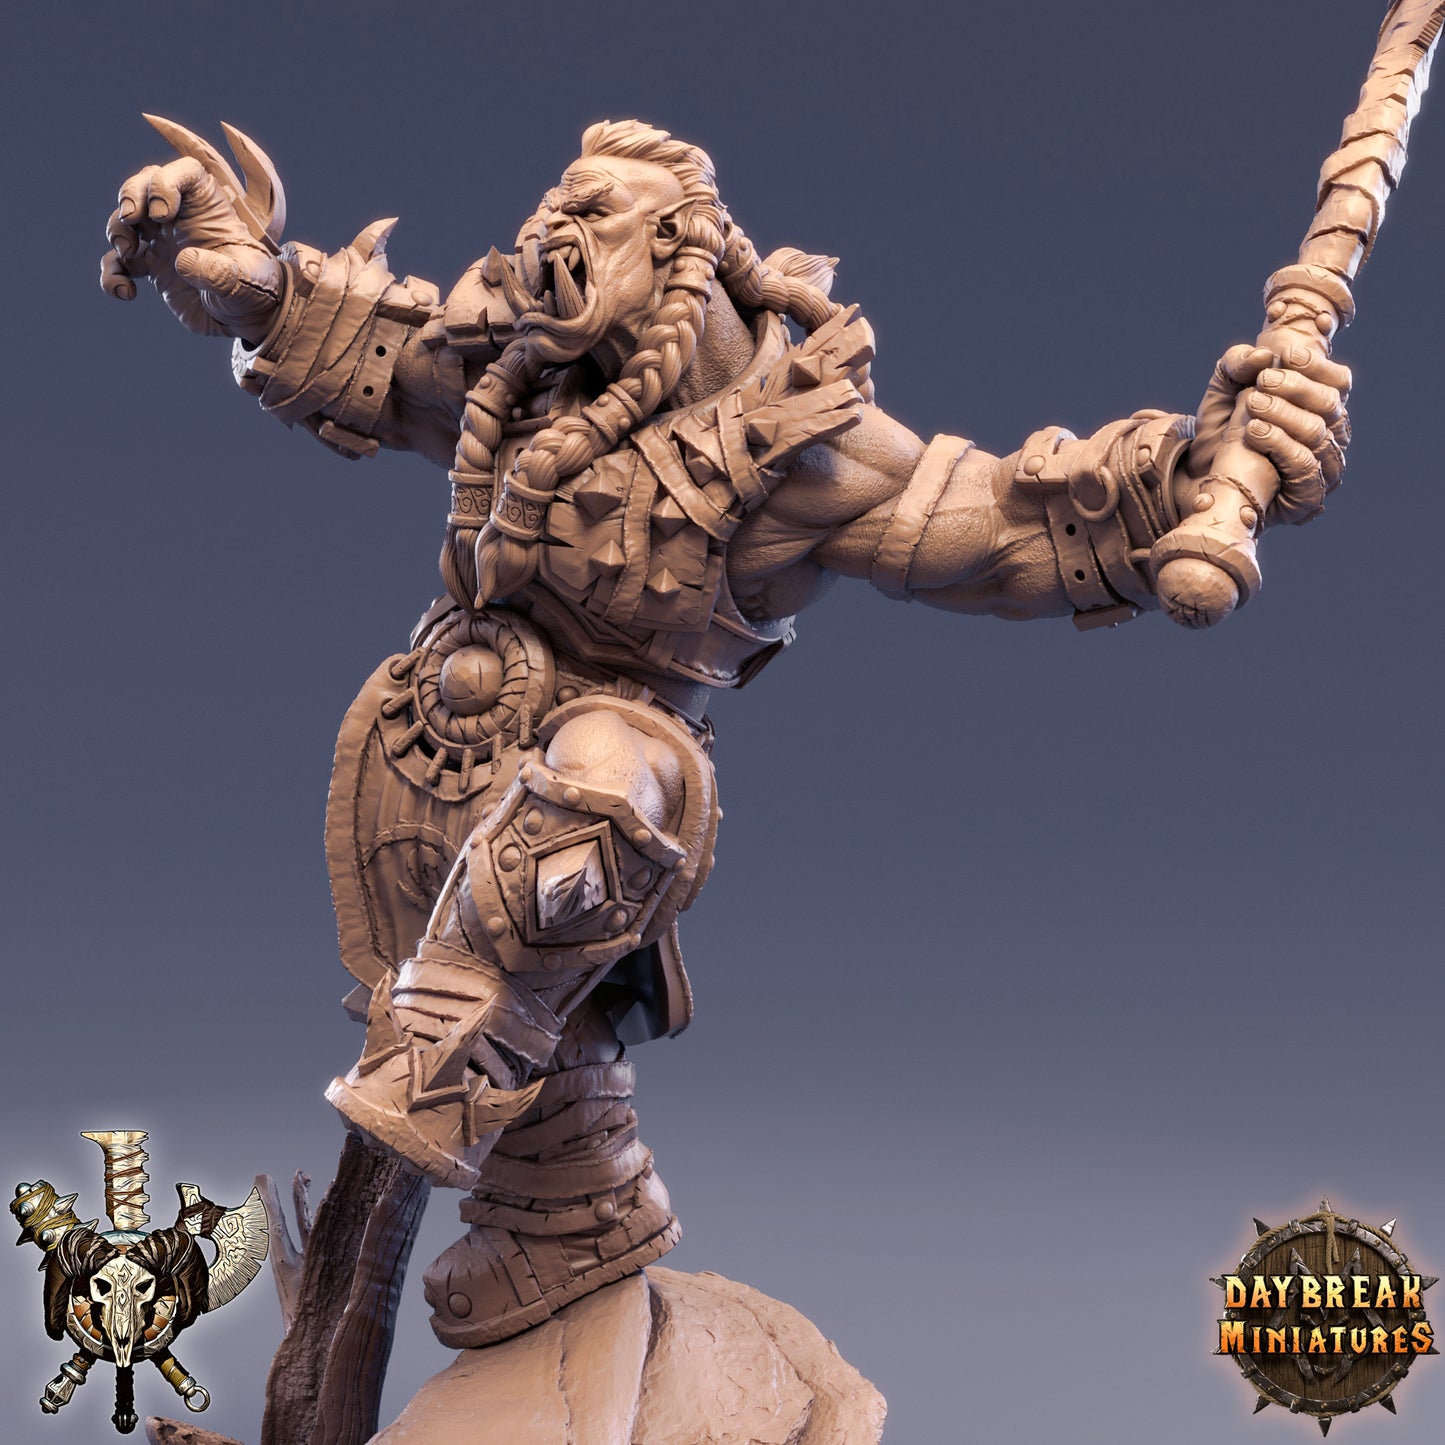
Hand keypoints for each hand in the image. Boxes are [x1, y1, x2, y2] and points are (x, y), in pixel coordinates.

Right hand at [101, 156, 283, 340]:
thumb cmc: (254, 293)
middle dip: (130, 194)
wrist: (245, 321)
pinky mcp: (150, 266)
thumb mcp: (246, 283)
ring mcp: (163, 240)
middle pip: (145, 183)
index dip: (167, 180)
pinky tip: (126, 293)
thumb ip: (220, 271)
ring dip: (116, 230)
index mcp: (210, 210)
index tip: (163, 212)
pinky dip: (112, 275)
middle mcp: (183, 218)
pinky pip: (118, 262)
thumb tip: (184, 261)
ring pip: (124, 218)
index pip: (187, 172)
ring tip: (128, 254)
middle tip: (131, 220)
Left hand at [1191, 342, 1351, 523]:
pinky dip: (1279, 443)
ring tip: (1252, 405)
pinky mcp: (1309, 494)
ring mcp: (1323, 466)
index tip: (1286, 355)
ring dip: (1283, 414)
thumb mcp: (1223, 388)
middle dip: (1295, 388)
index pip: (1338, 381)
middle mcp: (1330, 435)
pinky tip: (1254, 431)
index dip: (1316, 366)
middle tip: (1262, 382)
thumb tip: (1263, 355)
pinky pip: (1304, 464)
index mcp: (1320, 406)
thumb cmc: (1221, 427)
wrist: (1200, 476)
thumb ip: (1238, 363)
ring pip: (1317, 432)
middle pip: (1329, 404)